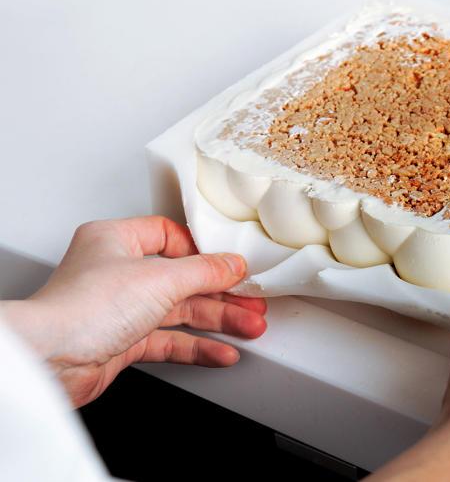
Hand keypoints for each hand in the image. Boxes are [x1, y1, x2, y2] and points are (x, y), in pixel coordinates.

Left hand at [1, 216, 266, 406]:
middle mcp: (116, 273)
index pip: (170, 236)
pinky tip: (221, 351)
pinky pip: (169, 340)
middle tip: (251, 302)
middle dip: (221, 293)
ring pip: (179, 311)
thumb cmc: (83, 308)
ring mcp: (120, 309)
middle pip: (182, 278)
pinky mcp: (122, 342)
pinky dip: (197, 346)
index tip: (231, 263)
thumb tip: (233, 264)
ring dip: (217, 320)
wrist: (51, 360)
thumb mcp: (160, 278)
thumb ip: (205, 271)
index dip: (202, 251)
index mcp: (116, 241)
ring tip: (249, 327)